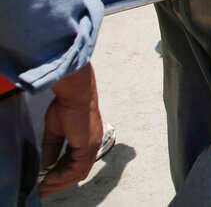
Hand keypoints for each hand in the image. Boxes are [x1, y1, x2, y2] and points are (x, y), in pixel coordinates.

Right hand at [40, 63, 102, 194]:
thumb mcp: (56, 131)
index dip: (62, 173)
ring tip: (45, 186)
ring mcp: (92, 146)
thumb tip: (48, 164)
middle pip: (79, 171)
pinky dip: (63, 176)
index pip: (77, 162)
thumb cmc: (67, 106)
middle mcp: (93, 145)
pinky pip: (76, 169)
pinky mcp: (88, 146)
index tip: (48, 179)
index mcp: (88, 140)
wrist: (76, 94)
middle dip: (61, 182)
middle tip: (45, 188)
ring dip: (61, 182)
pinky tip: (50, 179)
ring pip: (78, 173)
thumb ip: (53, 148)